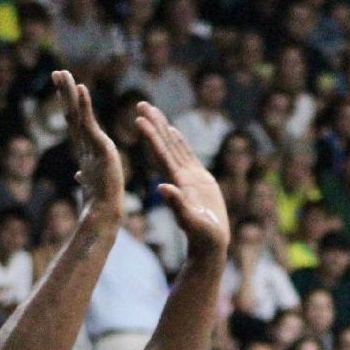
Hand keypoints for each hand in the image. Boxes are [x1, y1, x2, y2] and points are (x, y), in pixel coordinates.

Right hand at [53, 69, 123, 215]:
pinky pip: (89, 122)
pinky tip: (81, 88)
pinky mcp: (98, 146)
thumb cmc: (99, 202)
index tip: (65, 88)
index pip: (76, 123)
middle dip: (64, 93)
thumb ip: (84, 176)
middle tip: (57, 73)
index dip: (70, 104)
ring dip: (69, 93)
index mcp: (85, 150)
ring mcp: (90, 145)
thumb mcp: (92, 184)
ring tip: (61, 74)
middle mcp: (84, 145)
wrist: (104, 212)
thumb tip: (78, 176)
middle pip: (71, 114)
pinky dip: (84, 105)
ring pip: (76, 114)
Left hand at [135, 101, 229, 253]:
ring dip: (164, 128)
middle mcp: (180, 177)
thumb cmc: (201, 237)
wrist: (210, 246)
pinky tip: (173, 131)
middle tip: (141, 103)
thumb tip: (162, 188)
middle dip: (154, 124)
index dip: (151, 137)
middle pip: (165, 145)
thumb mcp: (190, 221)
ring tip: (153, 110)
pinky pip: (188, 156)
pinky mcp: (200, 180)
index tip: (139, 119)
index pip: (161, 155)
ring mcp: (189, 177)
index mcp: (176, 183)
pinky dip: (180, 142)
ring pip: (174, 147)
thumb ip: (177, 205)